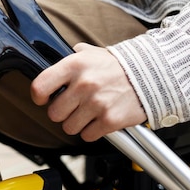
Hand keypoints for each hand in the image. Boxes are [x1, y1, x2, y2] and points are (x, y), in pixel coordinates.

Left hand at [30, 43, 146, 141]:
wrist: (151, 76)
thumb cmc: (119, 65)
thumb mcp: (93, 53)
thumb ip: (74, 57)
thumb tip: (56, 60)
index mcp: (75, 65)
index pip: (40, 86)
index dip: (39, 96)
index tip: (44, 99)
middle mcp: (83, 84)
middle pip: (54, 113)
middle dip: (63, 112)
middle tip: (74, 106)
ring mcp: (97, 103)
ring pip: (69, 127)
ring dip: (77, 123)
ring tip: (89, 112)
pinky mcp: (110, 120)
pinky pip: (88, 135)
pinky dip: (92, 131)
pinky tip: (100, 119)